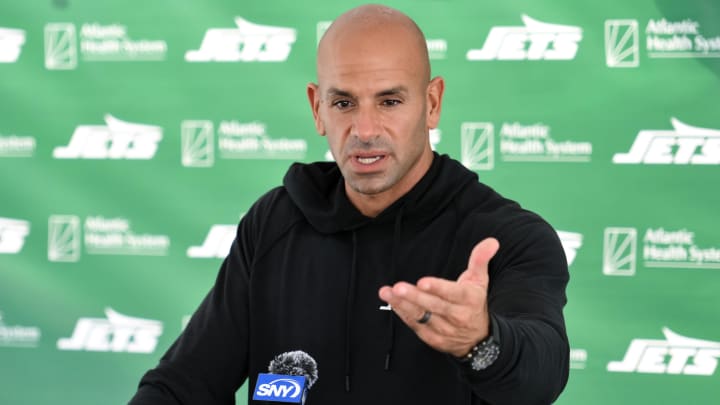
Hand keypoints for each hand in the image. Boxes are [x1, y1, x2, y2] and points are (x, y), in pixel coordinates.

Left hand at [378, 237, 499, 356]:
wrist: (479, 339)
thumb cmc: (475, 303)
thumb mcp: (480, 280)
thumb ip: (480, 259)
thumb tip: (491, 242)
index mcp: (469, 299)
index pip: (452, 293)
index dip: (437, 288)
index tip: (422, 282)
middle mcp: (457, 316)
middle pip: (433, 306)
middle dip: (414, 297)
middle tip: (397, 287)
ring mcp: (445, 330)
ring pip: (422, 317)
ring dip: (402, 304)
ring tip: (387, 293)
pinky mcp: (434, 339)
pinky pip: (416, 326)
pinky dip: (403, 315)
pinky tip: (393, 303)